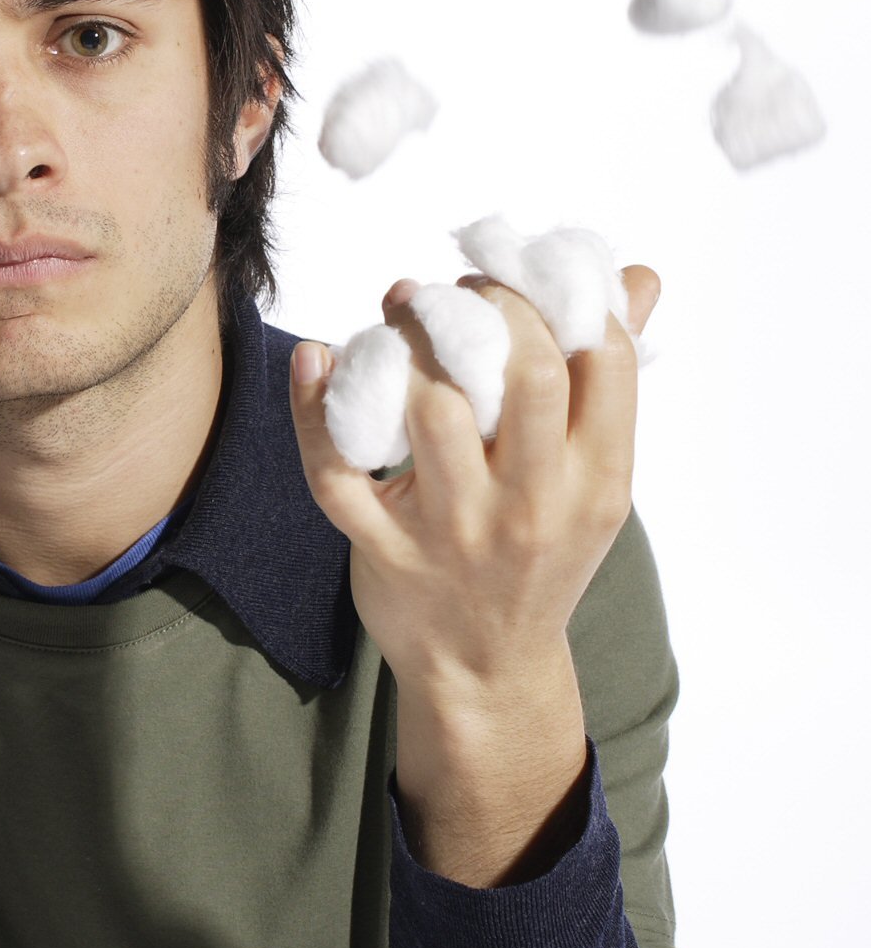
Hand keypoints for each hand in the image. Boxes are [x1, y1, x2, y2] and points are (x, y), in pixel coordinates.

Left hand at [288, 265, 661, 705]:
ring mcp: (452, 530)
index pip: (603, 358)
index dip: (559, 296)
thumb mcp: (590, 480)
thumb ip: (606, 381)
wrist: (485, 669)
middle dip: (488, 308)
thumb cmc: (540, 553)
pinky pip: (336, 469)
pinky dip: (314, 408)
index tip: (517, 279)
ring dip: (406, 346)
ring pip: (430, 410)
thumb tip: (632, 277)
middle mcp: (531, 505)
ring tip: (396, 320)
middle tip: (454, 294)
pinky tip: (316, 358)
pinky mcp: (382, 549)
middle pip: (526, 375)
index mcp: (596, 479)